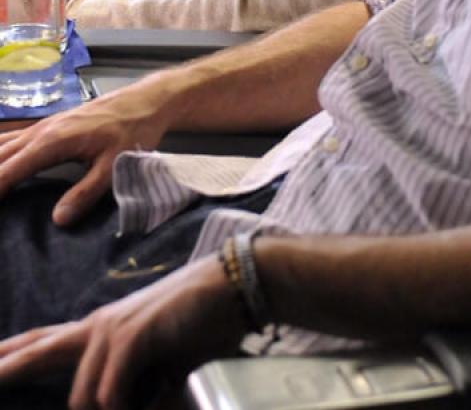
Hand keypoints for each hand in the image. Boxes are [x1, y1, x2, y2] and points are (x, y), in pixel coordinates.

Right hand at [0, 75, 170, 225]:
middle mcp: (41, 131)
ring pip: (3, 145)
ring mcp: (43, 126)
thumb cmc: (132, 131)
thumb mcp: (114, 165)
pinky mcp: (49, 125)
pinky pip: (13, 139)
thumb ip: (86, 193)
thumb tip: (57, 220)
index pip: (9, 170)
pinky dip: (0, 153)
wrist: (146, 101)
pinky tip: (0, 162)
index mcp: (52, 142)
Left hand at [0, 255, 247, 409]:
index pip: (44, 341)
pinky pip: (109, 393)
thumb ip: (138, 386)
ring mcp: (113, 329)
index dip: (12, 353)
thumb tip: (113, 405)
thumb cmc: (202, 323)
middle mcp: (99, 327)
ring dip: (114, 408)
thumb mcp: (162, 363)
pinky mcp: (131, 335)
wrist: (233, 287)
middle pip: (38, 351)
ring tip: (159, 387)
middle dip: (5, 368)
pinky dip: (127, 404)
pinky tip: (157, 389)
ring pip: (83, 397)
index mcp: (103, 330)